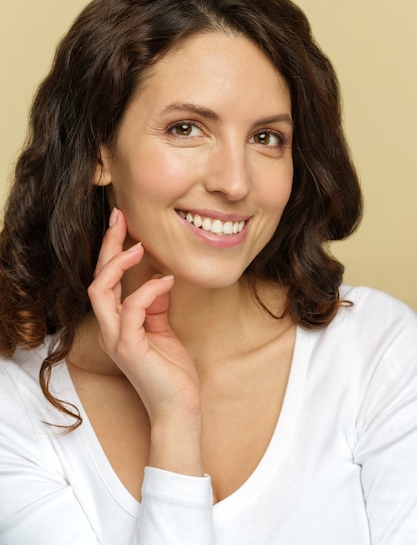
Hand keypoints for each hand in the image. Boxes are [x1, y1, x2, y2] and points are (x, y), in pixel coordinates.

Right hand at [87, 208, 200, 426]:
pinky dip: (147, 291)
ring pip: (101, 292)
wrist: (179, 408)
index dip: (111, 250)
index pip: (105, 280)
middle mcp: (110, 329)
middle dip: (107, 246)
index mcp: (117, 324)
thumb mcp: (162, 330)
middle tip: (120, 218)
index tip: (122, 223)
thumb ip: (155, 306)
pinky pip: (131, 311)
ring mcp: (117, 339)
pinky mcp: (130, 349)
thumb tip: (158, 278)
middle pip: (96, 280)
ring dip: (119, 265)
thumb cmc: (172, 372)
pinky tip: (166, 281)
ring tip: (139, 246)